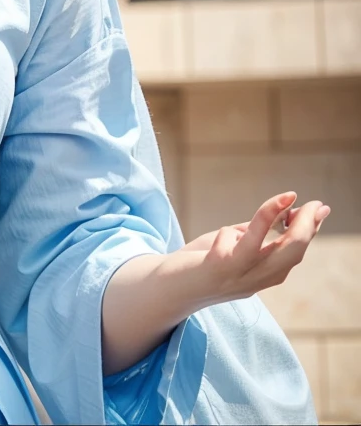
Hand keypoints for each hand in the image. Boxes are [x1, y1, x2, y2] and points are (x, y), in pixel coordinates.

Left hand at [183, 191, 329, 303]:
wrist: (166, 288)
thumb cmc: (198, 262)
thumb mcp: (229, 245)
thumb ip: (250, 233)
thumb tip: (277, 213)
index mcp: (262, 275)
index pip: (295, 252)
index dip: (309, 230)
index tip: (319, 208)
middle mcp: (257, 280)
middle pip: (293, 253)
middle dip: (307, 226)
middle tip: (313, 204)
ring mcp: (240, 276)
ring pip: (278, 252)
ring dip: (290, 224)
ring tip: (291, 198)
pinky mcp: (219, 268)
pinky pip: (241, 244)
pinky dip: (246, 226)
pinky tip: (233, 226)